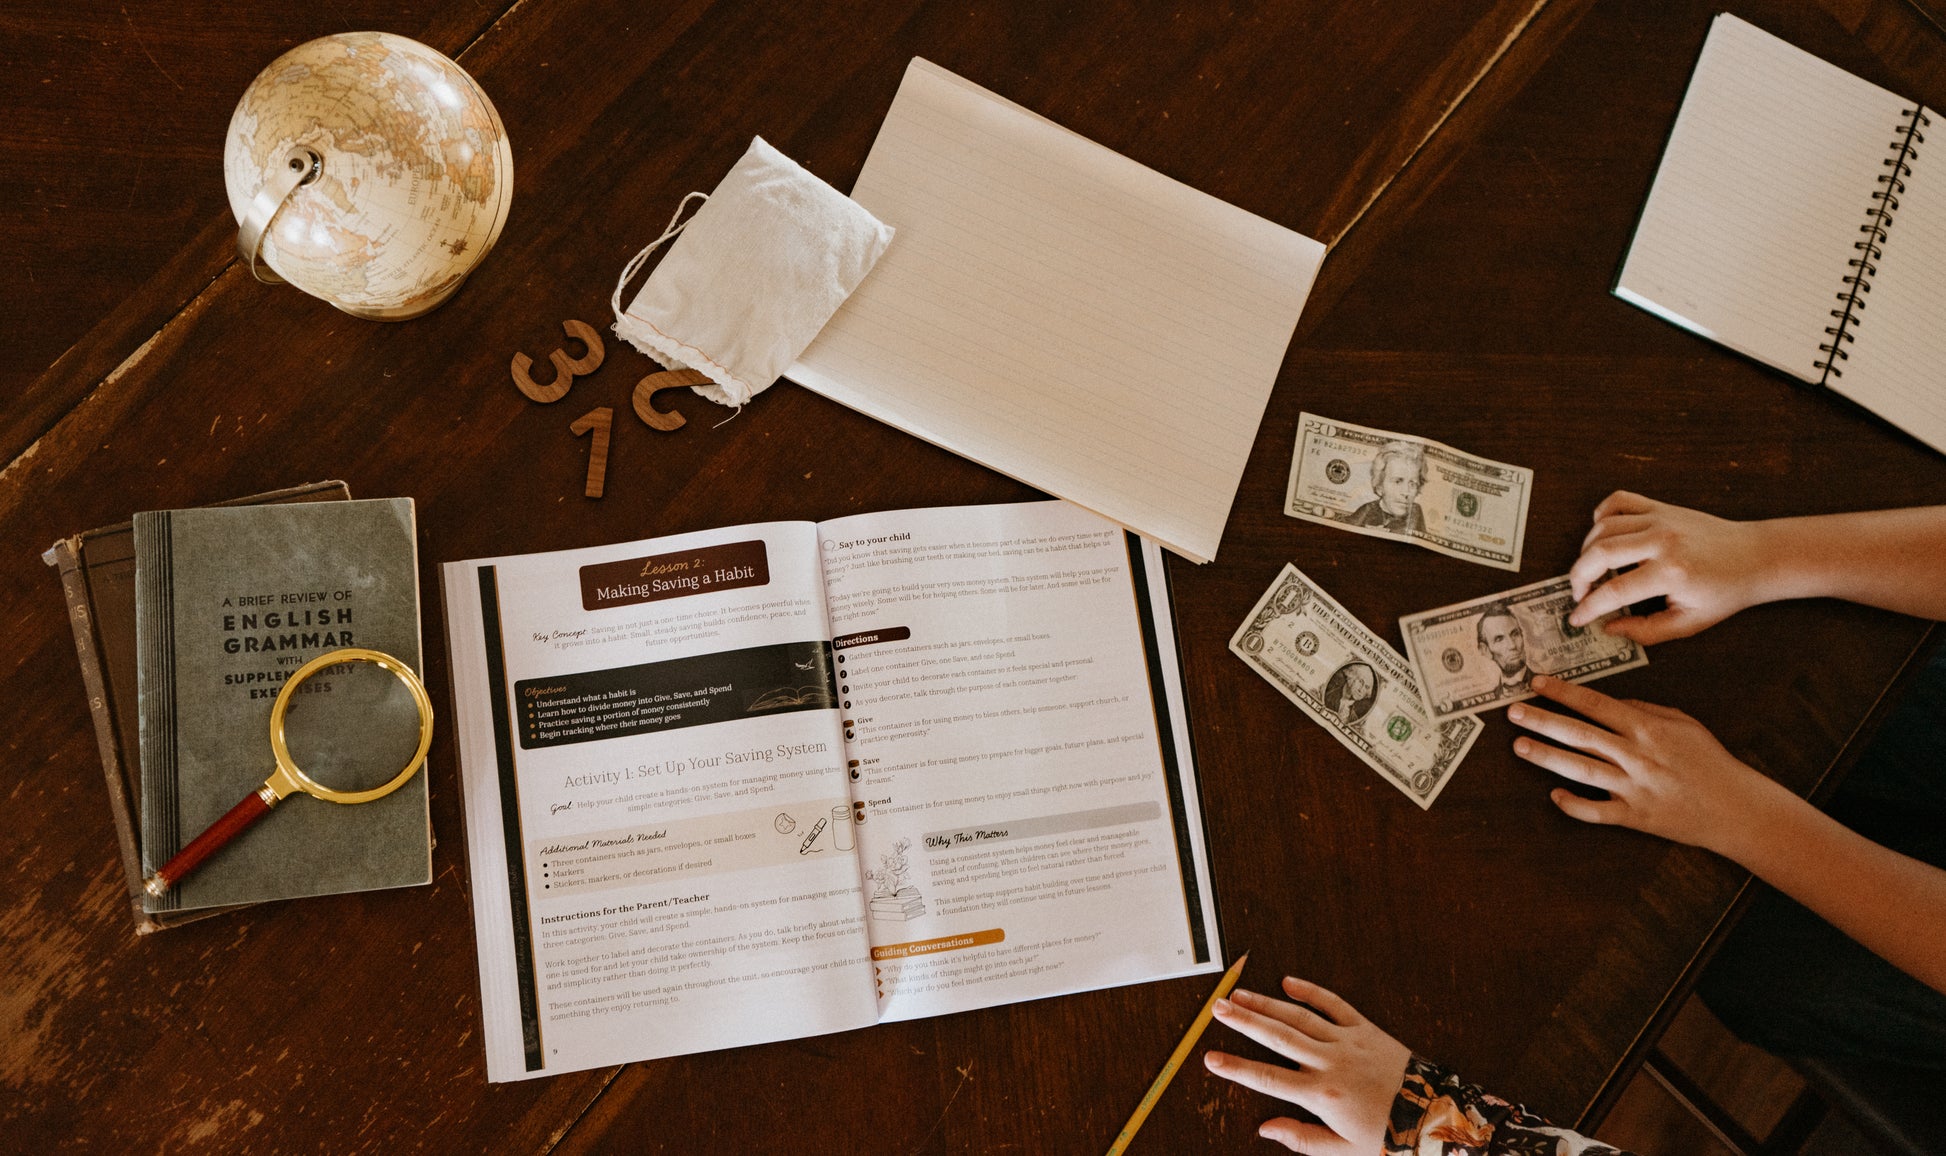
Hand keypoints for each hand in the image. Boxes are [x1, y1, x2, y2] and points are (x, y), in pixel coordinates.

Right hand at [1204, 976, 1410, 1153]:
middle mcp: (1330, 1063)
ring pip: (1298, 1017)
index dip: (1236, 1068)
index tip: (1211, 1059)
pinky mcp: (1365, 1029)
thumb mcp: (1343, 1150)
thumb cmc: (1388, 1135)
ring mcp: (1347, 1042)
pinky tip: (1289, 982)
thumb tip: (1266, 1130)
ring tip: (1240, 995)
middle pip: (1276, 1037)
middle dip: (1244, 1021)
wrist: (1433, 1115)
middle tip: (1218, 1008)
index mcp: (1322, 1095)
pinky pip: (1334, 1004)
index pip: (1268, 1079)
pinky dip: (1311, 991)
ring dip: (1266, 1004)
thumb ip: (1301, 1140)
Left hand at [1508, 675, 1787, 858]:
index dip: (1563, 693)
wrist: (1735, 807)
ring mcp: (1634, 788)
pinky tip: (1554, 795)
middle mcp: (1636, 756)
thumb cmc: (1709, 760)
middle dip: (1543, 721)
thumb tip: (1610, 703)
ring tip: (1519, 746)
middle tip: (1513, 712)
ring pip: (1581, 770)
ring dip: (1547, 757)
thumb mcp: (1683, 723)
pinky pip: (1597, 812)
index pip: (1596, 705)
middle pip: (1580, 734)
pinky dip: (1574, 804)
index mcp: (1647, 728)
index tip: (1537, 684)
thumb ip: (1644, 710)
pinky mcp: (1635, 817)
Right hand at [1567, 491, 1769, 645]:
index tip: (1576, 618)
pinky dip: (1601, 515)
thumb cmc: (1724, 592)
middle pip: (1599, 553)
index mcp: (1671, 573)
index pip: (1614, 591)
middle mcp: (1662, 541)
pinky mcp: (1661, 507)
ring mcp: (1661, 519)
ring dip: (1586, 550)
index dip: (1588, 607)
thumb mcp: (1688, 622)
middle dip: (1578, 577)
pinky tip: (1601, 534)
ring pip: (1603, 527)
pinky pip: (1618, 500)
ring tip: (1590, 570)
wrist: (1755, 556)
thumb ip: (1646, 631)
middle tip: (1578, 593)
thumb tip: (1609, 628)